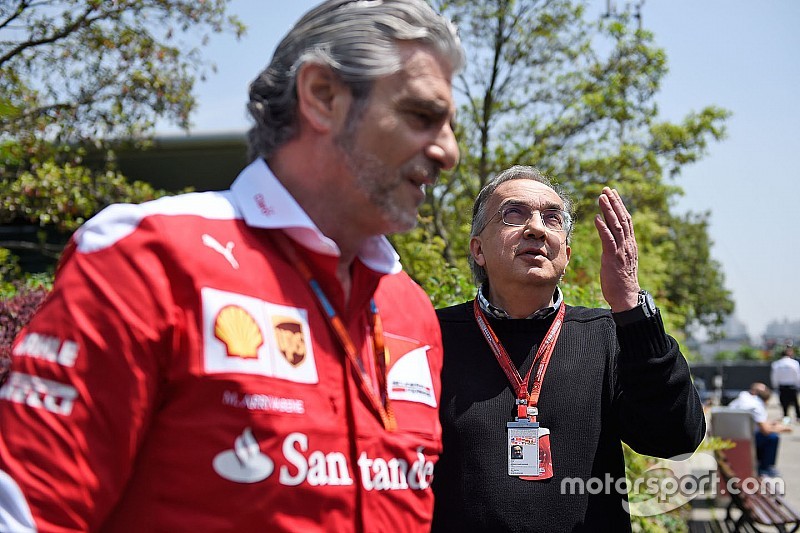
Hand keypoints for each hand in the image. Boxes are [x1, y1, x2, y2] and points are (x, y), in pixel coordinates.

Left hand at [593, 187, 639, 310]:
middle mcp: (628, 244)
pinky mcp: (613, 258)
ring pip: (616, 225)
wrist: (626, 296)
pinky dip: (603, 227)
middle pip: (622, 218)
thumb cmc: (620, 281)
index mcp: (629, 244)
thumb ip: (617, 248)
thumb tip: (610, 239)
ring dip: (608, 210)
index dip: (619, 206)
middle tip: (606, 189)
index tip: (612, 193)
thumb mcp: (620, 261)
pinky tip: (597, 218)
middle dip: (614, 202)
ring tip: (601, 197)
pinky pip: (609, 239)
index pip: (626, 220)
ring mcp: (621, 250)